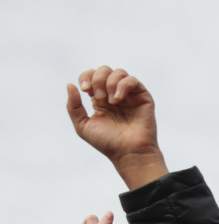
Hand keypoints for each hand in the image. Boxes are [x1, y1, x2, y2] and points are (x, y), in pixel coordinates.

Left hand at [67, 67, 165, 187]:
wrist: (128, 152)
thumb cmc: (107, 143)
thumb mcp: (82, 125)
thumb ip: (73, 106)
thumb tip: (70, 85)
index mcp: (100, 99)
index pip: (91, 76)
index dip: (86, 77)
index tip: (85, 90)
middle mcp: (114, 94)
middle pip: (104, 70)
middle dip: (97, 80)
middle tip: (99, 98)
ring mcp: (129, 96)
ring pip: (119, 72)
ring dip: (110, 83)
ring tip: (110, 101)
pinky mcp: (143, 97)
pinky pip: (132, 81)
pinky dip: (123, 86)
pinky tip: (118, 99)